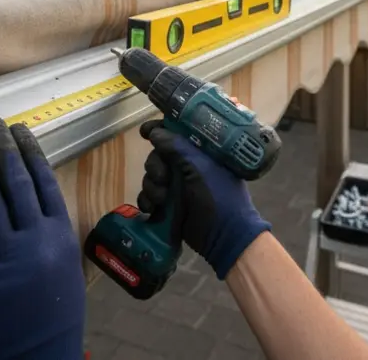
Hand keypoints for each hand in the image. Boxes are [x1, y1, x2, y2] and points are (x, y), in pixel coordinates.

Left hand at [0, 118, 84, 359]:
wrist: (39, 358)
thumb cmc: (51, 313)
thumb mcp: (63, 266)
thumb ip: (46, 230)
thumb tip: (22, 192)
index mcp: (62, 237)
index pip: (44, 180)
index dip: (28, 150)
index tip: (17, 130)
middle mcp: (37, 243)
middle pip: (15, 181)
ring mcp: (6, 261)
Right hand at [137, 118, 271, 279]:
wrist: (223, 236)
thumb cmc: (218, 196)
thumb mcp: (200, 168)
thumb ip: (177, 148)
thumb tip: (156, 132)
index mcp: (199, 152)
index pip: (176, 133)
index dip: (159, 130)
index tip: (144, 132)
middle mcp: (187, 166)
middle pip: (158, 156)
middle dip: (155, 166)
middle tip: (162, 179)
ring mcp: (177, 186)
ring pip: (151, 177)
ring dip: (151, 187)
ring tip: (161, 199)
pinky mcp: (168, 205)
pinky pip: (149, 197)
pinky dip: (147, 201)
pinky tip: (152, 209)